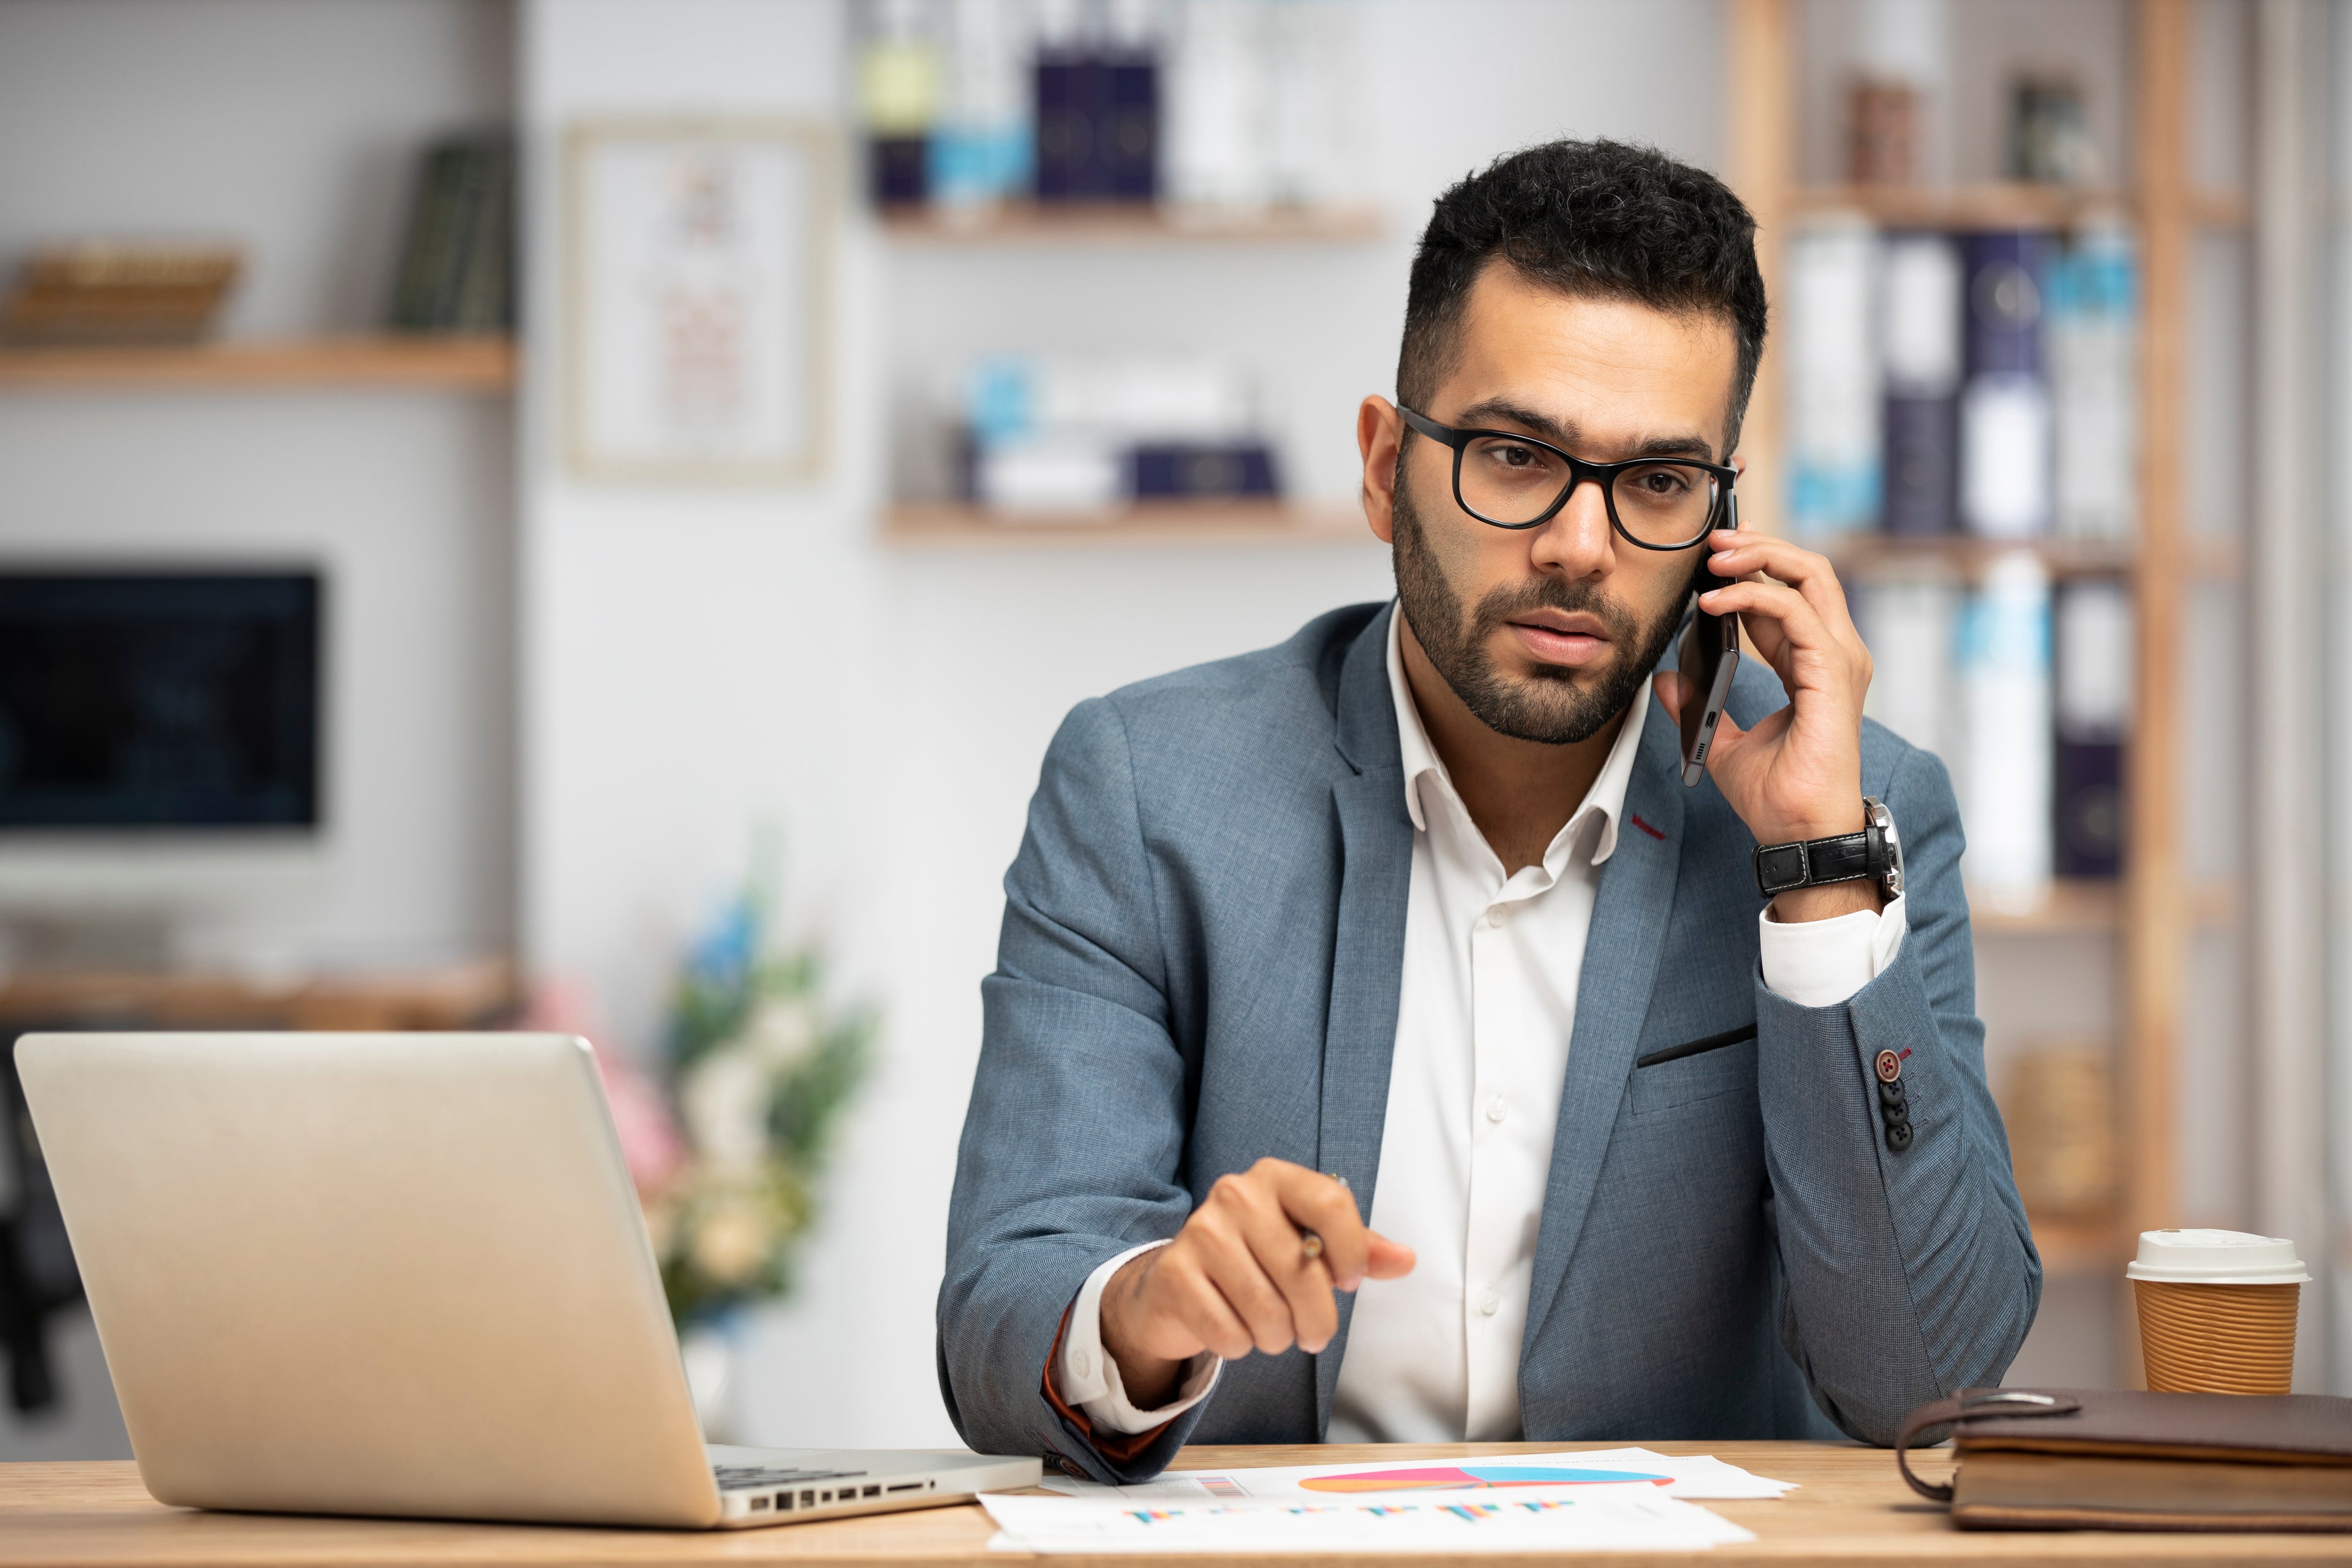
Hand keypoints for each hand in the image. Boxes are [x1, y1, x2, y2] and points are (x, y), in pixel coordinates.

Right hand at [1097, 1159, 1414, 1408]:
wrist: (1176, 1284)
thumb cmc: (1254, 1261)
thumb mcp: (1306, 1245)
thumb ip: (1357, 1249)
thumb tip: (1406, 1260)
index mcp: (1275, 1178)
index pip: (1331, 1202)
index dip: (1351, 1252)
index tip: (1348, 1282)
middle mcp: (1235, 1194)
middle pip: (1303, 1270)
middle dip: (1317, 1319)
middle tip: (1313, 1334)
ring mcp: (1200, 1231)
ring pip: (1267, 1311)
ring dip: (1278, 1337)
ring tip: (1271, 1330)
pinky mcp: (1175, 1273)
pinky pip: (1229, 1333)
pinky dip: (1240, 1346)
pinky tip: (1233, 1328)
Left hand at [1653, 529, 1879, 922]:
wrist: (1798, 832)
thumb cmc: (1776, 796)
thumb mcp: (1723, 740)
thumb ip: (1698, 704)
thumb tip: (1666, 680)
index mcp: (1814, 663)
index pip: (1791, 593)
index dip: (1753, 567)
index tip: (1711, 559)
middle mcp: (1834, 653)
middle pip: (1808, 570)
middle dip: (1759, 546)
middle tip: (1714, 541)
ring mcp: (1838, 660)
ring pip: (1809, 575)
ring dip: (1758, 557)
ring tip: (1714, 558)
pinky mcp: (1832, 672)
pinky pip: (1794, 612)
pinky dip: (1752, 597)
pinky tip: (1714, 603)